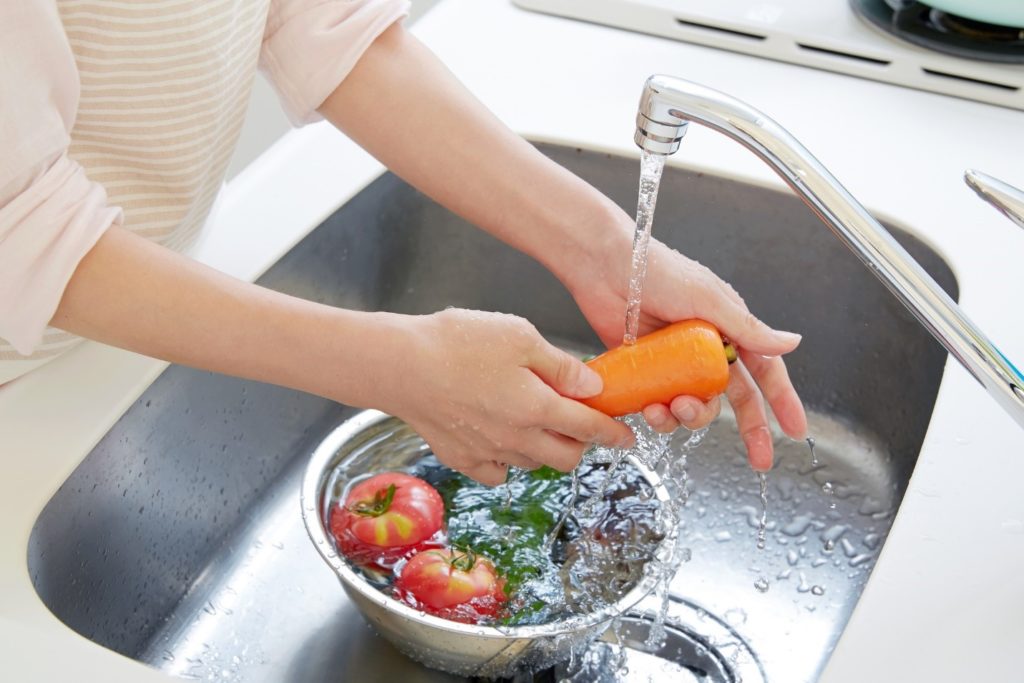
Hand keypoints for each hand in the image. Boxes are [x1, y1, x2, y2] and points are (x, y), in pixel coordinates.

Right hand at [381, 309, 635, 485]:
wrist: (400, 365)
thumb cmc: (458, 342)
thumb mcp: (519, 336)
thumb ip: (561, 366)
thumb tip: (593, 386)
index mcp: (538, 408)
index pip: (589, 428)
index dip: (612, 433)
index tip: (627, 436)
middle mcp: (517, 439)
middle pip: (565, 457)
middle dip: (580, 444)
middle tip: (579, 424)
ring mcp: (487, 453)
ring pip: (533, 464)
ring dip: (545, 449)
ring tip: (537, 423)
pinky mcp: (460, 457)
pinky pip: (496, 472)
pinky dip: (507, 461)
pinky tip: (502, 438)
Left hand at [563, 218, 807, 471]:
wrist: (606, 268)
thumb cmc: (659, 271)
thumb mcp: (709, 299)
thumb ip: (748, 328)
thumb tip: (792, 343)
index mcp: (729, 328)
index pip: (765, 370)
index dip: (782, 401)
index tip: (794, 430)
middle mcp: (706, 348)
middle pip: (736, 398)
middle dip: (750, 429)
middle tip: (758, 458)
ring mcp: (676, 362)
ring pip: (696, 405)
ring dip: (690, 416)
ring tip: (674, 408)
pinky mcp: (647, 371)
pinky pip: (661, 404)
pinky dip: (659, 414)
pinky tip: (650, 408)